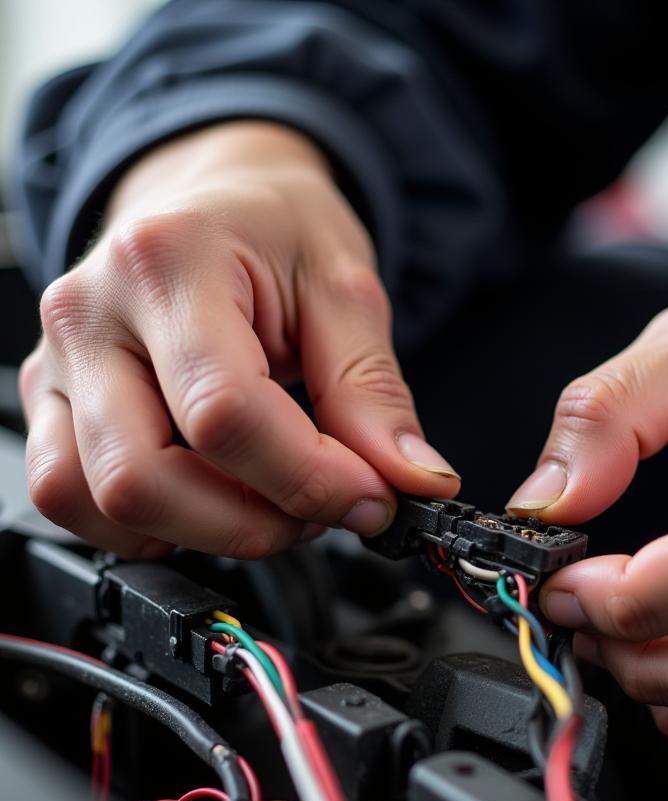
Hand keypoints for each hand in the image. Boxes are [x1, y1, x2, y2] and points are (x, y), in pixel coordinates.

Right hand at [19, 121, 458, 558]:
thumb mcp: (346, 287)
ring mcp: (58, 363)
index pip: (225, 413)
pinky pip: (70, 499)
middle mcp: (89, 314)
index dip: (309, 479)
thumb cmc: (277, 229)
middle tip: (320, 508)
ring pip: (93, 502)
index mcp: (167, 263)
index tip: (371, 498)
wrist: (220, 199)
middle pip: (142, 477)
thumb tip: (412, 481)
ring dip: (199, 533)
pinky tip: (208, 502)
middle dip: (252, 523)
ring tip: (269, 503)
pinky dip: (146, 529)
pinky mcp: (52, 402)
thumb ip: (376, 390)